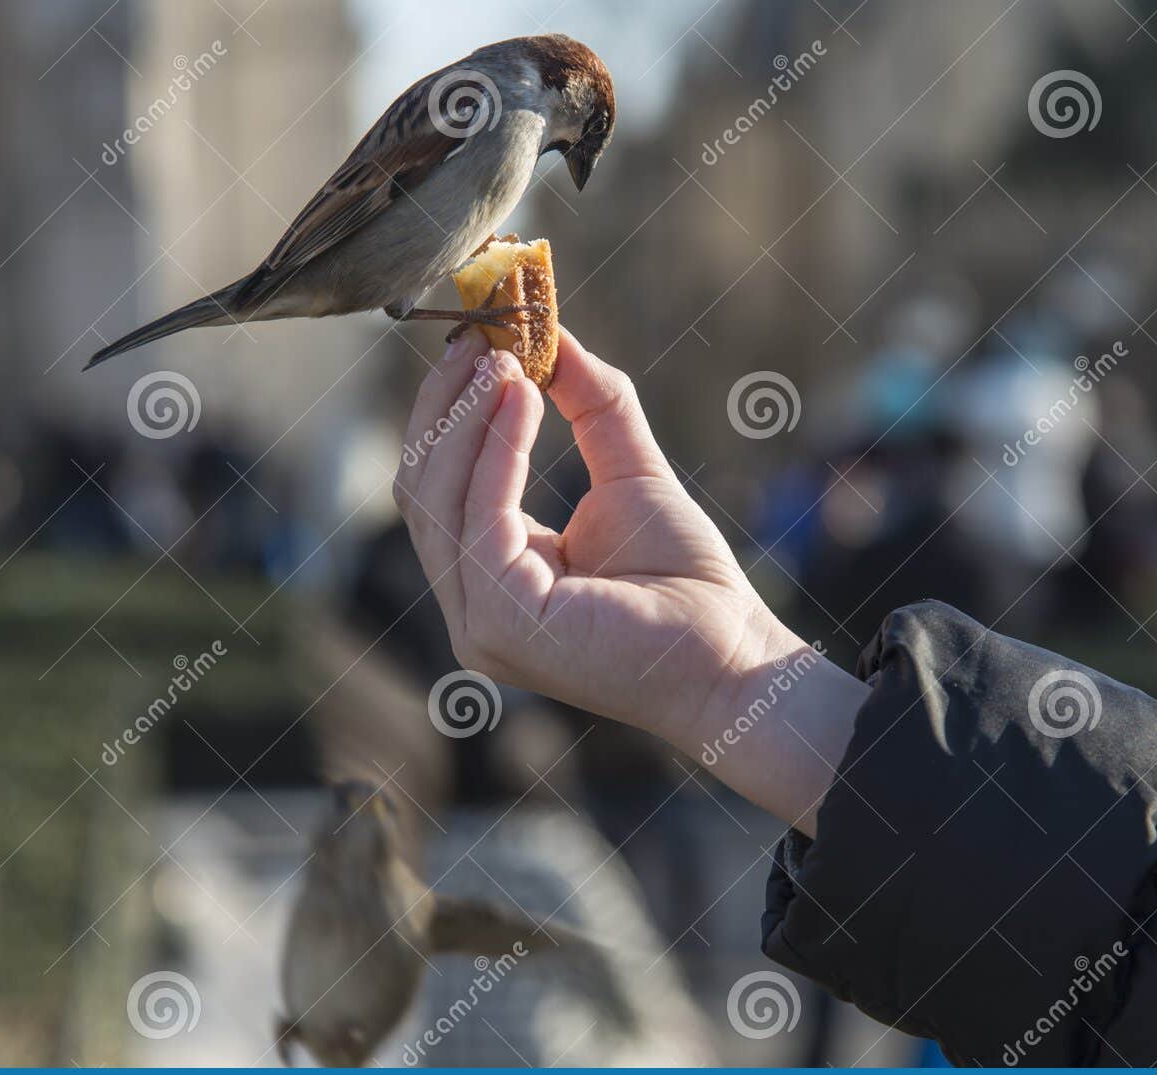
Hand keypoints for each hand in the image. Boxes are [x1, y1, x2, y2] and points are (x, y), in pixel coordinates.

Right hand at [393, 329, 868, 834]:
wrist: (735, 659)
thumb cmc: (689, 583)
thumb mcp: (629, 473)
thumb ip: (590, 407)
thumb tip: (552, 333)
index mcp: (494, 581)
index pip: (441, 487)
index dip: (451, 411)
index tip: (478, 339)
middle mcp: (473, 608)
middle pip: (421, 488)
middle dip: (445, 404)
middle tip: (479, 335)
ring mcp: (479, 622)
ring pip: (437, 498)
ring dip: (466, 416)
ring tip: (504, 356)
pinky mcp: (501, 622)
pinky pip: (479, 515)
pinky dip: (495, 447)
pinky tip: (524, 396)